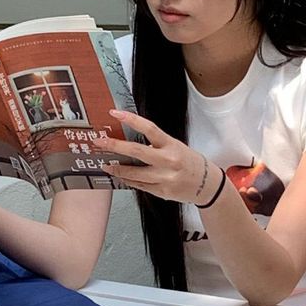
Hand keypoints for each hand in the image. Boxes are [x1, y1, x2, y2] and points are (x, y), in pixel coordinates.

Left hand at [100, 110, 218, 205]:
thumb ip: (156, 144)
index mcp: (172, 145)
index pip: (149, 128)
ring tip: (106, 164)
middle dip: (114, 146)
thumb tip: (130, 141)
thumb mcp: (176, 147)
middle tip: (98, 142)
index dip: (130, 119)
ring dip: (117, 168)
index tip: (114, 113)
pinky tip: (120, 176)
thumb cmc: (190, 163)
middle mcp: (168, 161)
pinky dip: (128, 180)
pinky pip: (139, 185)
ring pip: (134, 173)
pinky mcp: (161, 192)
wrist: (207, 185)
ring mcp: (164, 178)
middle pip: (136, 151)